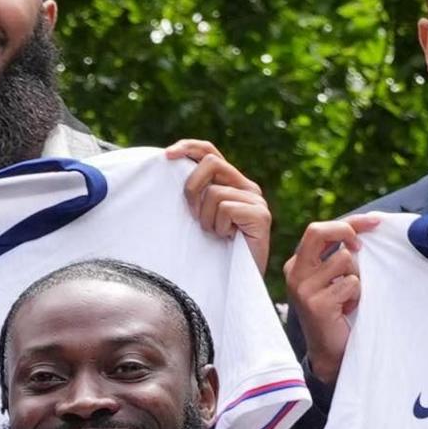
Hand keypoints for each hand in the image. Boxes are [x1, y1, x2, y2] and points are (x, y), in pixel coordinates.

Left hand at [163, 141, 271, 267]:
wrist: (239, 281)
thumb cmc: (216, 251)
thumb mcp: (201, 216)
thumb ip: (197, 193)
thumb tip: (173, 168)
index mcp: (232, 182)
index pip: (209, 151)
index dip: (188, 147)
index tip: (167, 156)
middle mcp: (247, 186)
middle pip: (211, 163)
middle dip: (192, 188)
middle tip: (193, 216)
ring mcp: (256, 200)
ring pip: (215, 192)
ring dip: (206, 218)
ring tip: (217, 234)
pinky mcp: (261, 215)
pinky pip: (226, 208)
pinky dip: (219, 227)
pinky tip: (229, 239)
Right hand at [282, 212, 381, 380]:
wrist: (331, 352)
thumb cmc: (338, 312)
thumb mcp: (336, 277)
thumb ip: (342, 253)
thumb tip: (369, 224)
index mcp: (298, 264)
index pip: (320, 229)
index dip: (350, 222)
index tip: (375, 221)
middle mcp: (295, 273)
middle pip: (319, 232)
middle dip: (347, 231)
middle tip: (361, 247)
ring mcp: (303, 288)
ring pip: (343, 260)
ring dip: (356, 278)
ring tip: (349, 297)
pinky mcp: (316, 303)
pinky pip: (350, 283)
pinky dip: (356, 295)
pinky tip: (347, 310)